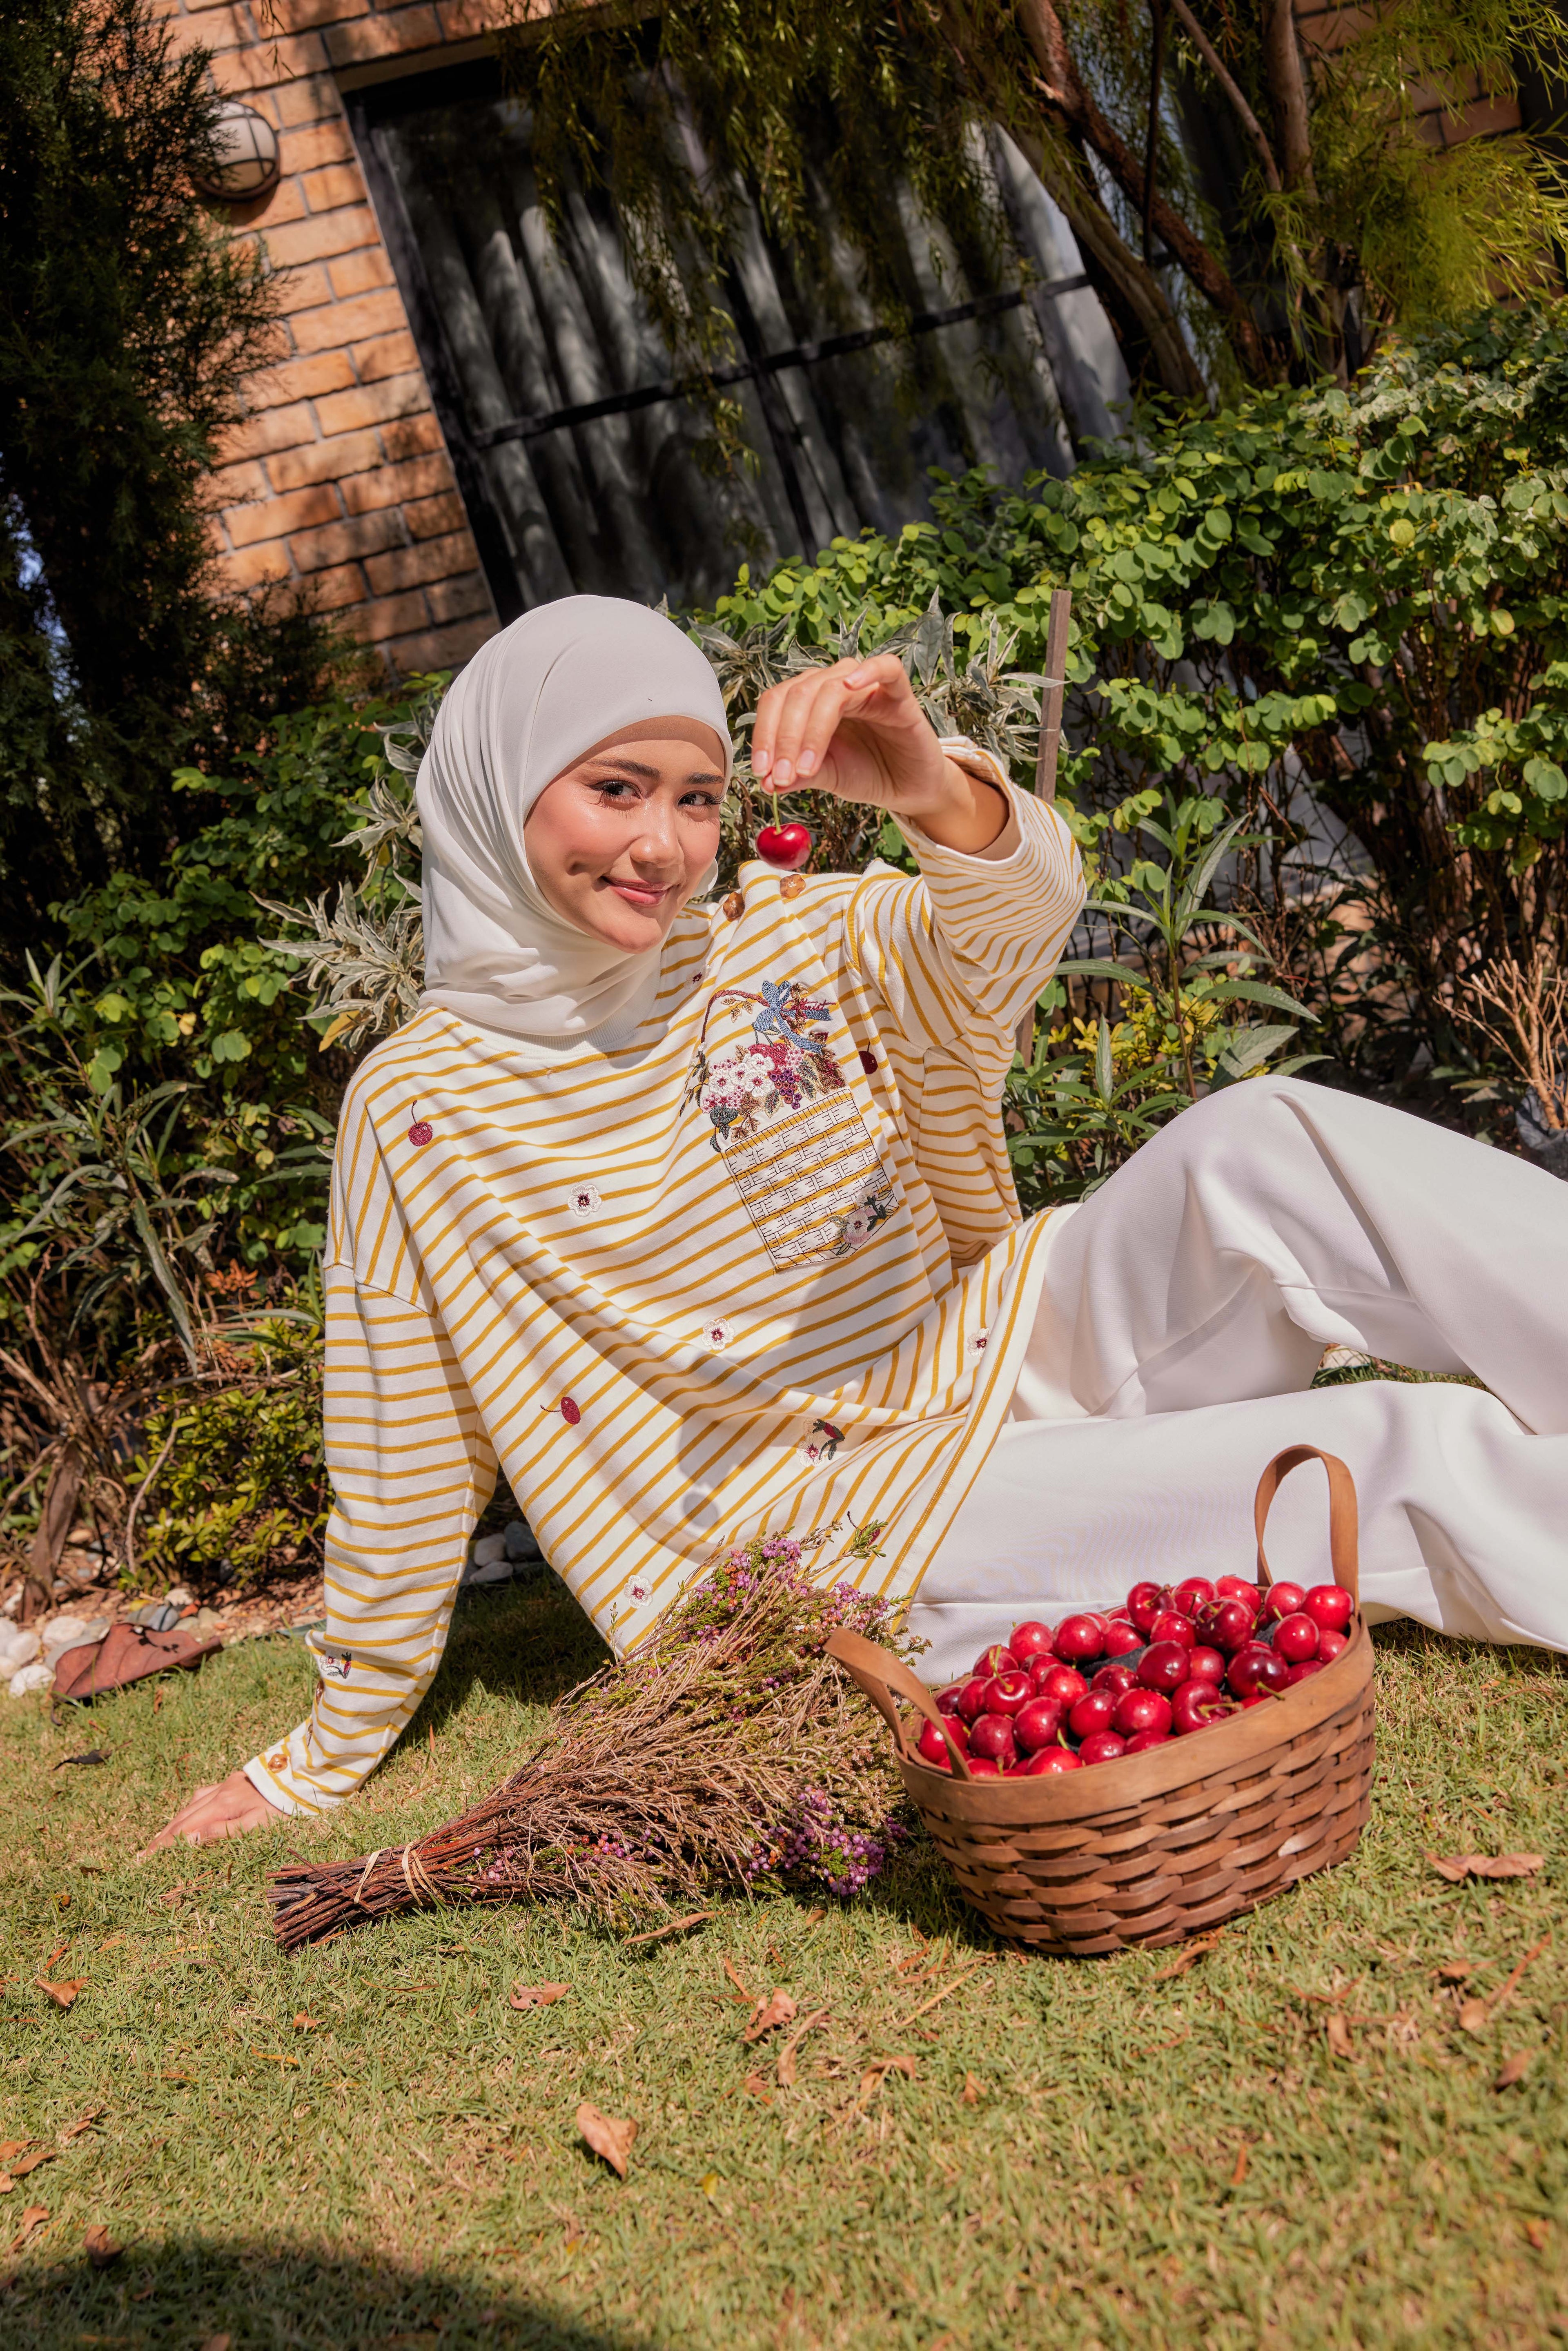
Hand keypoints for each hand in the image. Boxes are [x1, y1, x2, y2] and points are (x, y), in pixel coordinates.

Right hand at [142, 1766, 281, 1855]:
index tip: (145, 1860)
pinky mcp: (232, 1783)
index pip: (184, 1830)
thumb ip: (223, 1832)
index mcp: (221, 1804)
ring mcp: (224, 1786)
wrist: (302, 1775)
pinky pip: (202, 1798)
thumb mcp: (257, 1823)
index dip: (164, 1846)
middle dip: (162, 1838)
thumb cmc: (283, 1805)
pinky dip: (189, 1811)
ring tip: (159, 1841)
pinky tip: (188, 1816)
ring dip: (173, 1825)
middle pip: (182, 1818)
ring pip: (190, 1808)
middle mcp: (218, 1793)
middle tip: (143, 1856)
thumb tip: (191, 1840)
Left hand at [751, 654, 1008, 852]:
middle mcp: (835, 686)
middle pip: (797, 694)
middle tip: (782, 776)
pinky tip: (852, 685)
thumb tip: (765, 781)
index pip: (776, 701)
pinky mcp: (898, 692)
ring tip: (807, 767)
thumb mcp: (825, 776)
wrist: (908, 788)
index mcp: (811, 701)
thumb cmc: (867, 773)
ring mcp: (866, 686)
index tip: (761, 772)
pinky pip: (886, 668)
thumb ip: (796, 774)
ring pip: (830, 688)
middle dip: (785, 739)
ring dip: (812, 729)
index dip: (764, 734)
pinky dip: (868, 671)